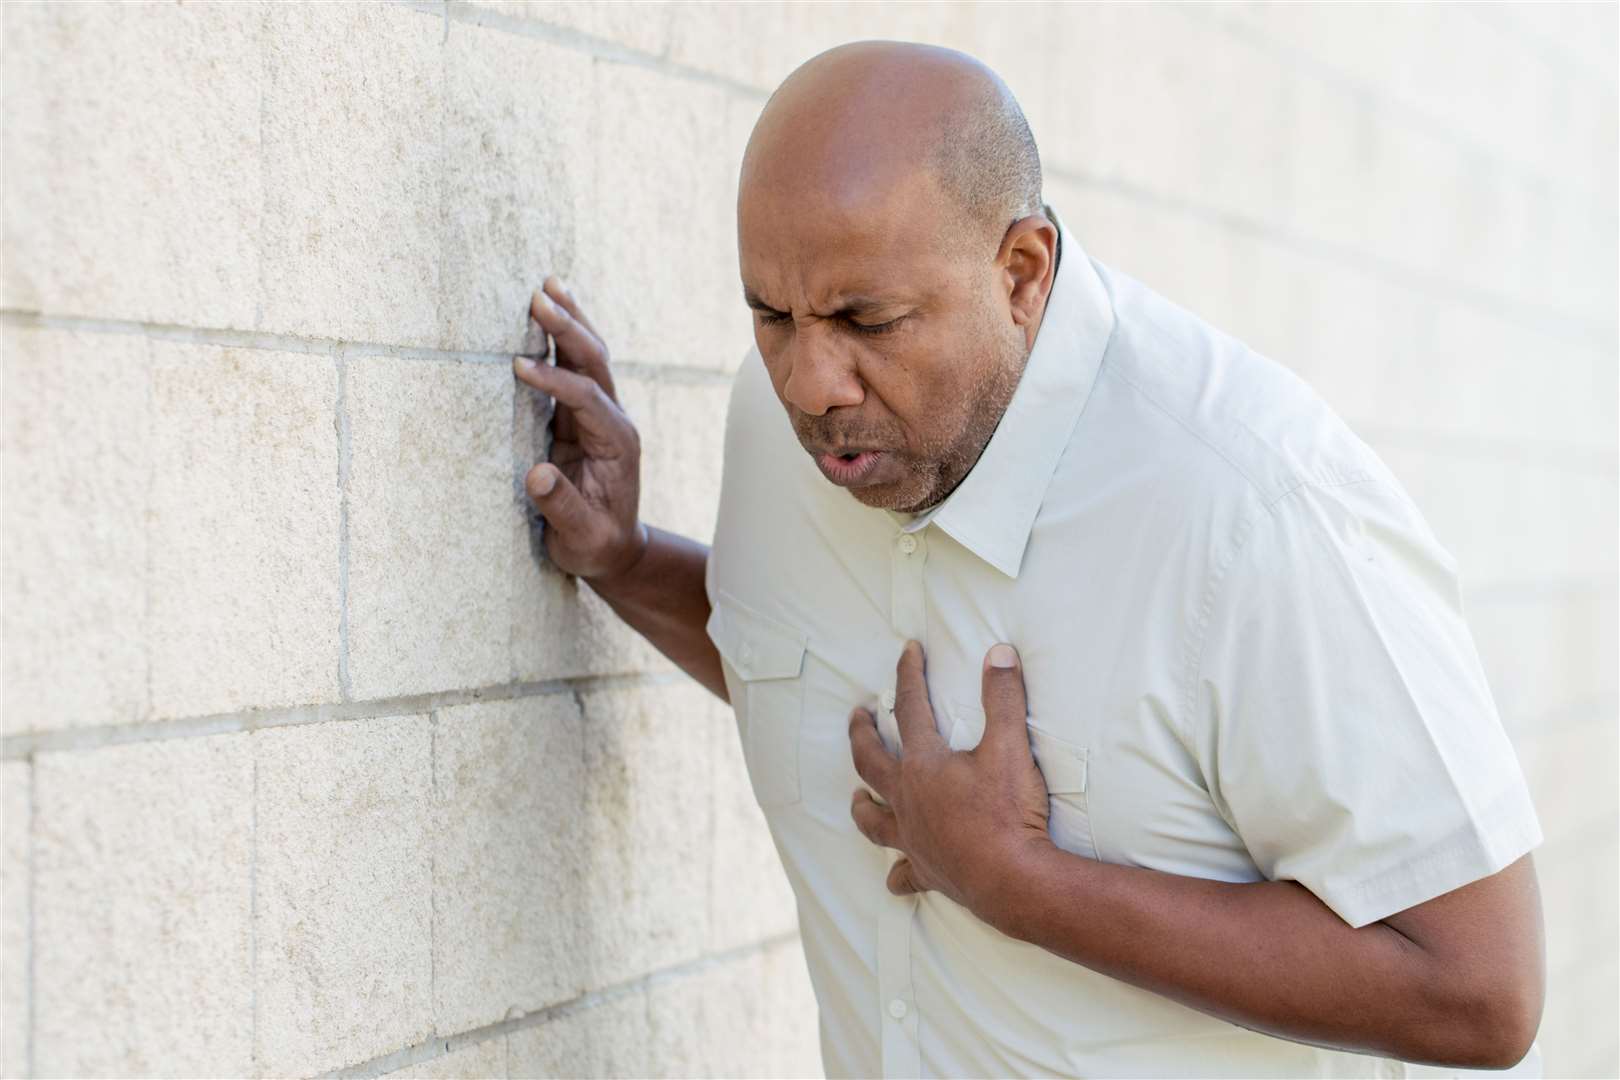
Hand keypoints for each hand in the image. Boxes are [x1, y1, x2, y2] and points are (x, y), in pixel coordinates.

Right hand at [515, 277, 648, 581]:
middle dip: (569, 329)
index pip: (587, 398)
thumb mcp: (582, 539)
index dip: (555, 381)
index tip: (519, 366)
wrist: (613, 549)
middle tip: (539, 297)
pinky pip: (574, 367)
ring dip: (570, 320)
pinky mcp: (582, 415)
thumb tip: (537, 475)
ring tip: (548, 284)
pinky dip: (561, 338)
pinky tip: (549, 309)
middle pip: (595, 363)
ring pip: (589, 356)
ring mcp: (600, 414)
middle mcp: (613, 420)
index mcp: (618, 443)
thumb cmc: (596, 545)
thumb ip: (562, 508)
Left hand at [848, 640, 1054, 920]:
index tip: (908, 651)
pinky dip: (898, 873)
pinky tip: (895, 876)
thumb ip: (1003, 698)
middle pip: (870, 761)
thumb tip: (1000, 653)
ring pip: (874, 820)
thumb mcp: (1010, 747)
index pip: (910, 709)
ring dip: (863, 806)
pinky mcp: (927, 872)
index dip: (909, 675)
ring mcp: (912, 839)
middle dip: (862, 734)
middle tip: (858, 716)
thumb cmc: (1008, 813)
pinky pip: (903, 874)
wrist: (1013, 879)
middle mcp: (907, 801)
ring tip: (856, 797)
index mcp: (923, 766)